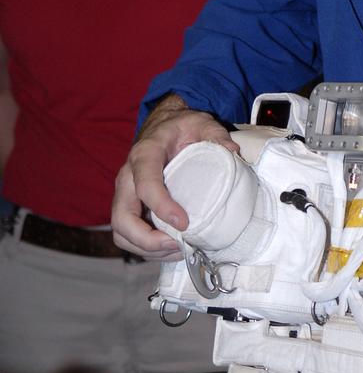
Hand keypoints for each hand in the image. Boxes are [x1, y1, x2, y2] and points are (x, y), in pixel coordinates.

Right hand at [111, 94, 236, 257]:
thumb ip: (216, 134)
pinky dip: (147, 248)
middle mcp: (127, 176)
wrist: (163, 127)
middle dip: (146, 239)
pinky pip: (128, 236)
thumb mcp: (201, 122)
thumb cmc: (181, 128)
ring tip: (179, 250)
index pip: (144, 184)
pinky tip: (172, 247)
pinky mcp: (130, 207)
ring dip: (147, 249)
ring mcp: (125, 195)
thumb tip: (232, 152)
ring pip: (121, 232)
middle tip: (178, 244)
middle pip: (122, 218)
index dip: (161, 207)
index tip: (184, 223)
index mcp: (145, 154)